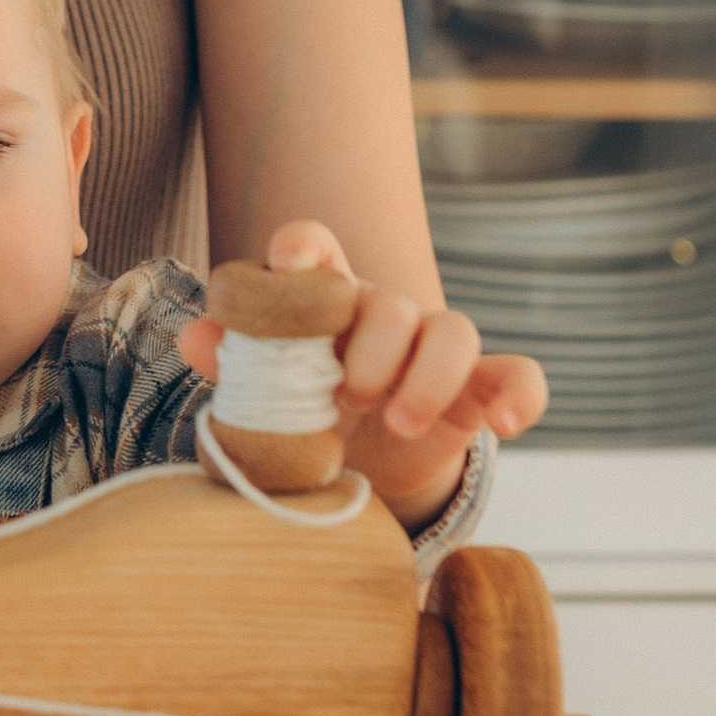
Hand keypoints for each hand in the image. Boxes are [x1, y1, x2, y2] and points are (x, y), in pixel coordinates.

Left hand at [180, 220, 546, 456]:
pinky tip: (506, 426)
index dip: (304, 248)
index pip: (317, 248)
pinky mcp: (479, 391)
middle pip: (390, 302)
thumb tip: (194, 336)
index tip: (289, 264)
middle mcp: (385, 314)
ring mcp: (437, 352)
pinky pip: (518, 375)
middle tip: (345, 397)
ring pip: (454, 330)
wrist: (362, 467)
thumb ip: (236, 362)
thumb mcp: (268, 394)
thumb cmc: (305, 411)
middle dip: (370, 347)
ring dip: (428, 376)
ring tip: (399, 423)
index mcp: (324, 302)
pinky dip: (521, 395)